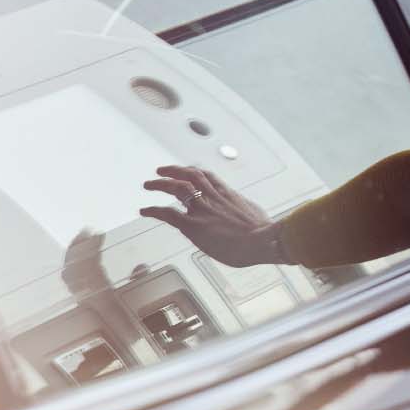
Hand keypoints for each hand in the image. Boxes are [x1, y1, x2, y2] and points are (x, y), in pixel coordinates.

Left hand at [140, 164, 282, 267]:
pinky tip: (144, 210)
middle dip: (173, 171)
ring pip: (176, 188)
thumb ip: (246, 215)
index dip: (193, 170)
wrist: (263, 240)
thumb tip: (250, 219)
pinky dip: (154, 210)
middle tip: (161, 170)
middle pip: (189, 175)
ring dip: (160, 184)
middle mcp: (213, 198)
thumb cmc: (264, 234)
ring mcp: (202, 210)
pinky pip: (168, 214)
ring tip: (149, 184)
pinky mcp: (194, 226)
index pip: (207, 176)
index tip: (186, 169)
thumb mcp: (256, 216)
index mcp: (228, 194)